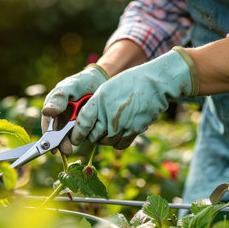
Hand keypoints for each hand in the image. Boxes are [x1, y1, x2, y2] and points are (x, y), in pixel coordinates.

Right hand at [41, 64, 108, 155]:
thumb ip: (59, 97)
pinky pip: (84, 134)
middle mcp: (62, 118)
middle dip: (61, 144)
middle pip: (58, 135)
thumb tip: (46, 112)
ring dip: (72, 142)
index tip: (53, 147)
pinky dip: (86, 136)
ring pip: (71, 136)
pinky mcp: (85, 127)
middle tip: (66, 151)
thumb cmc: (82, 81)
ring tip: (72, 149)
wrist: (101, 81)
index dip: (48, 137)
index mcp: (53, 108)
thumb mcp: (70, 86)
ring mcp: (73, 124)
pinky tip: (90, 136)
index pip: (48, 124)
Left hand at [71, 47, 198, 148]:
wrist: (154, 83)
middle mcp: (109, 113)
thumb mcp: (107, 89)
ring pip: (107, 142)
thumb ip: (95, 105)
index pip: (82, 123)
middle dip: (91, 137)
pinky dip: (118, 142)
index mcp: (99, 100)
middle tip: (94, 133)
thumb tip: (86, 122)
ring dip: (105, 139)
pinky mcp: (134, 130)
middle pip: (93, 136)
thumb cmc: (129, 84)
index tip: (74, 139)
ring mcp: (122, 124)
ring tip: (109, 130)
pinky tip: (120, 133)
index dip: (76, 134)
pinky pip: (120, 144)